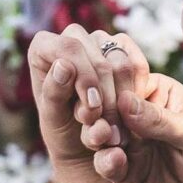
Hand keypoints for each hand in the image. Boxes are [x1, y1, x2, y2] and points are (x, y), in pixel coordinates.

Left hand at [27, 23, 132, 180]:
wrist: (85, 144)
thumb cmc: (62, 131)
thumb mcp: (53, 120)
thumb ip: (53, 94)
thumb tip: (63, 65)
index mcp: (44, 47)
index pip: (69, 48)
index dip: (85, 78)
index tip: (92, 110)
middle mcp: (72, 37)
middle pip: (99, 59)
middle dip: (105, 99)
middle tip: (104, 132)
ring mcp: (99, 41)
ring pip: (122, 64)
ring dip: (121, 103)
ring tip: (112, 130)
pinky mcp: (123, 48)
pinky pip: (138, 67)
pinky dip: (136, 95)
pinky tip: (126, 115)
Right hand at [72, 39, 182, 182]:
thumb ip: (161, 120)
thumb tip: (124, 100)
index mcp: (162, 95)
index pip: (130, 78)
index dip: (115, 82)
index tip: (108, 90)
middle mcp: (141, 118)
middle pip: (109, 105)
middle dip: (100, 109)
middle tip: (99, 115)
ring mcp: (132, 147)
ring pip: (101, 134)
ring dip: (97, 134)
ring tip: (105, 137)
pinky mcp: (125, 177)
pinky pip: (106, 165)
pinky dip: (105, 161)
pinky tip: (116, 161)